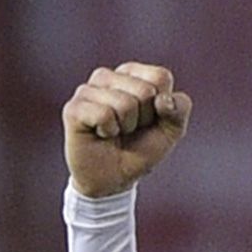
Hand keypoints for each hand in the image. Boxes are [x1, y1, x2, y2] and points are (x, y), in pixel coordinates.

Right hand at [62, 62, 192, 196]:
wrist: (115, 178)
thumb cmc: (141, 147)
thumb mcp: (172, 130)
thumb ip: (179, 109)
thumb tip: (163, 99)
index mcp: (131, 73)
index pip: (161, 76)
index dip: (163, 106)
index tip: (150, 118)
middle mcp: (106, 76)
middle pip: (145, 90)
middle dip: (145, 118)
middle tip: (130, 129)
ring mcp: (87, 90)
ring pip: (125, 103)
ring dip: (127, 127)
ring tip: (116, 132)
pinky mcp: (73, 108)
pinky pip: (104, 115)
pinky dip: (109, 131)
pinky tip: (102, 134)